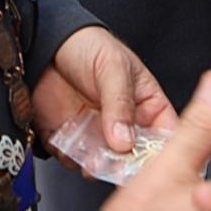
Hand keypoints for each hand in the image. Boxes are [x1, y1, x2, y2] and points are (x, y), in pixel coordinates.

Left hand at [35, 26, 175, 154]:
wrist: (46, 44)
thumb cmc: (88, 46)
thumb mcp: (113, 67)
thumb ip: (120, 102)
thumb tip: (124, 141)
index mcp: (148, 105)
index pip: (164, 136)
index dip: (161, 151)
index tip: (150, 159)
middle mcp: (125, 125)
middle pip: (135, 157)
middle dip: (126, 164)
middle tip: (117, 160)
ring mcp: (98, 135)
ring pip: (106, 164)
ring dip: (99, 166)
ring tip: (92, 157)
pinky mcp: (72, 141)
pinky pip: (75, 161)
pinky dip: (73, 160)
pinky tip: (71, 147)